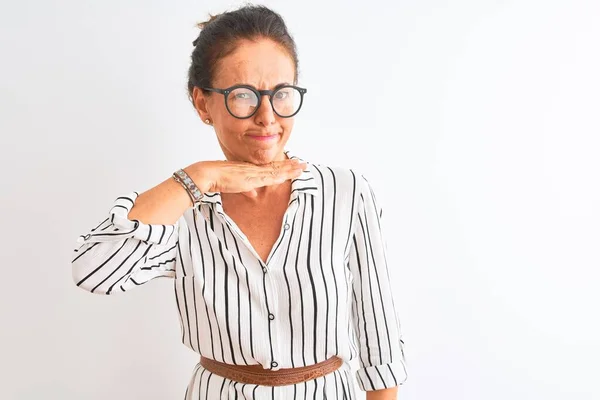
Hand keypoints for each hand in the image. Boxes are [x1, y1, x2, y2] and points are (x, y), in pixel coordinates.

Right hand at [186, 158, 306, 197]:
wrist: (210, 174)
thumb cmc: (219, 179)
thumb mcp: (236, 186)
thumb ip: (246, 189)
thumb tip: (253, 193)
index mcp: (252, 169)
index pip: (272, 167)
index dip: (284, 166)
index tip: (294, 165)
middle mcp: (255, 169)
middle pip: (277, 167)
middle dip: (291, 166)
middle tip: (304, 164)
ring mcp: (255, 172)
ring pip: (277, 170)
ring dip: (290, 169)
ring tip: (302, 167)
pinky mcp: (252, 178)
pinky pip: (270, 177)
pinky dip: (281, 176)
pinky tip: (290, 175)